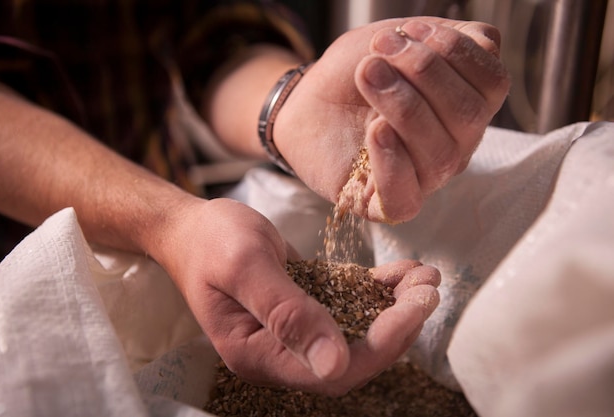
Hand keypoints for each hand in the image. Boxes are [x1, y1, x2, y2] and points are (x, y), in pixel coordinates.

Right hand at [159, 198, 438, 394]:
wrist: (192, 227)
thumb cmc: (210, 241)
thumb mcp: (246, 265)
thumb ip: (286, 313)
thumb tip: (333, 364)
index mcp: (258, 355)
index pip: (332, 372)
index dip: (381, 345)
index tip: (416, 305)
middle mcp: (279, 354)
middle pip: (353, 359)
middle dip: (398, 327)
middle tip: (429, 286)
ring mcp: (293, 335)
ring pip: (356, 337)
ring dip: (395, 311)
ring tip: (425, 276)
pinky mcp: (304, 311)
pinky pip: (348, 312)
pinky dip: (377, 296)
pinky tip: (398, 274)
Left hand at [275, 17, 509, 222]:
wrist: (307, 100)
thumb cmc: (356, 73)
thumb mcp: (400, 39)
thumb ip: (447, 38)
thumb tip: (484, 46)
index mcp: (467, 104)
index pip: (492, 83)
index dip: (456, 51)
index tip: (408, 31)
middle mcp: (455, 145)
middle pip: (469, 116)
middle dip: (424, 72)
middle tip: (379, 52)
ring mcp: (425, 178)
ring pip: (440, 154)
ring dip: (402, 105)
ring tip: (367, 75)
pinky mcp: (387, 203)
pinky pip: (406, 199)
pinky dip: (392, 162)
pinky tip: (374, 131)